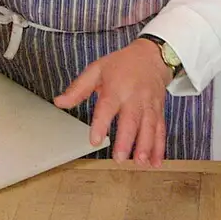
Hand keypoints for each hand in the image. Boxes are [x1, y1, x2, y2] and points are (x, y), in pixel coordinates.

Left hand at [54, 38, 172, 166]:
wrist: (152, 57)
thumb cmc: (122, 65)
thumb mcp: (97, 69)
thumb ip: (78, 88)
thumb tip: (59, 102)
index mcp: (116, 88)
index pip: (107, 107)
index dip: (101, 124)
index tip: (95, 140)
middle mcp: (135, 98)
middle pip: (131, 120)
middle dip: (127, 140)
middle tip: (120, 158)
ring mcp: (149, 105)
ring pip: (149, 127)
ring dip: (146, 146)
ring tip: (140, 162)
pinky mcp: (159, 111)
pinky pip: (161, 130)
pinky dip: (160, 147)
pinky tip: (156, 162)